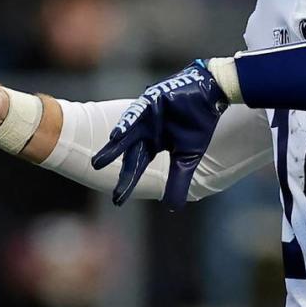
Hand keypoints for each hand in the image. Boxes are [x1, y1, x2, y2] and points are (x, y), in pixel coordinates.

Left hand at [91, 60, 227, 209]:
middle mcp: (145, 132)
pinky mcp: (150, 101)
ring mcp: (146, 116)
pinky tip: (116, 135)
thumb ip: (178, 180)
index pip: (137, 166)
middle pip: (126, 150)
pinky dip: (127, 124)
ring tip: (98, 160)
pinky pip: (135, 113)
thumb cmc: (198, 124)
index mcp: (152, 145)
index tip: (117, 201)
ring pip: (126, 132)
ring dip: (113, 146)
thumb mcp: (187, 158)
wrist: (211, 98)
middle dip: (110, 160)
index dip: (127, 182)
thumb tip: (173, 208)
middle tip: (94, 172)